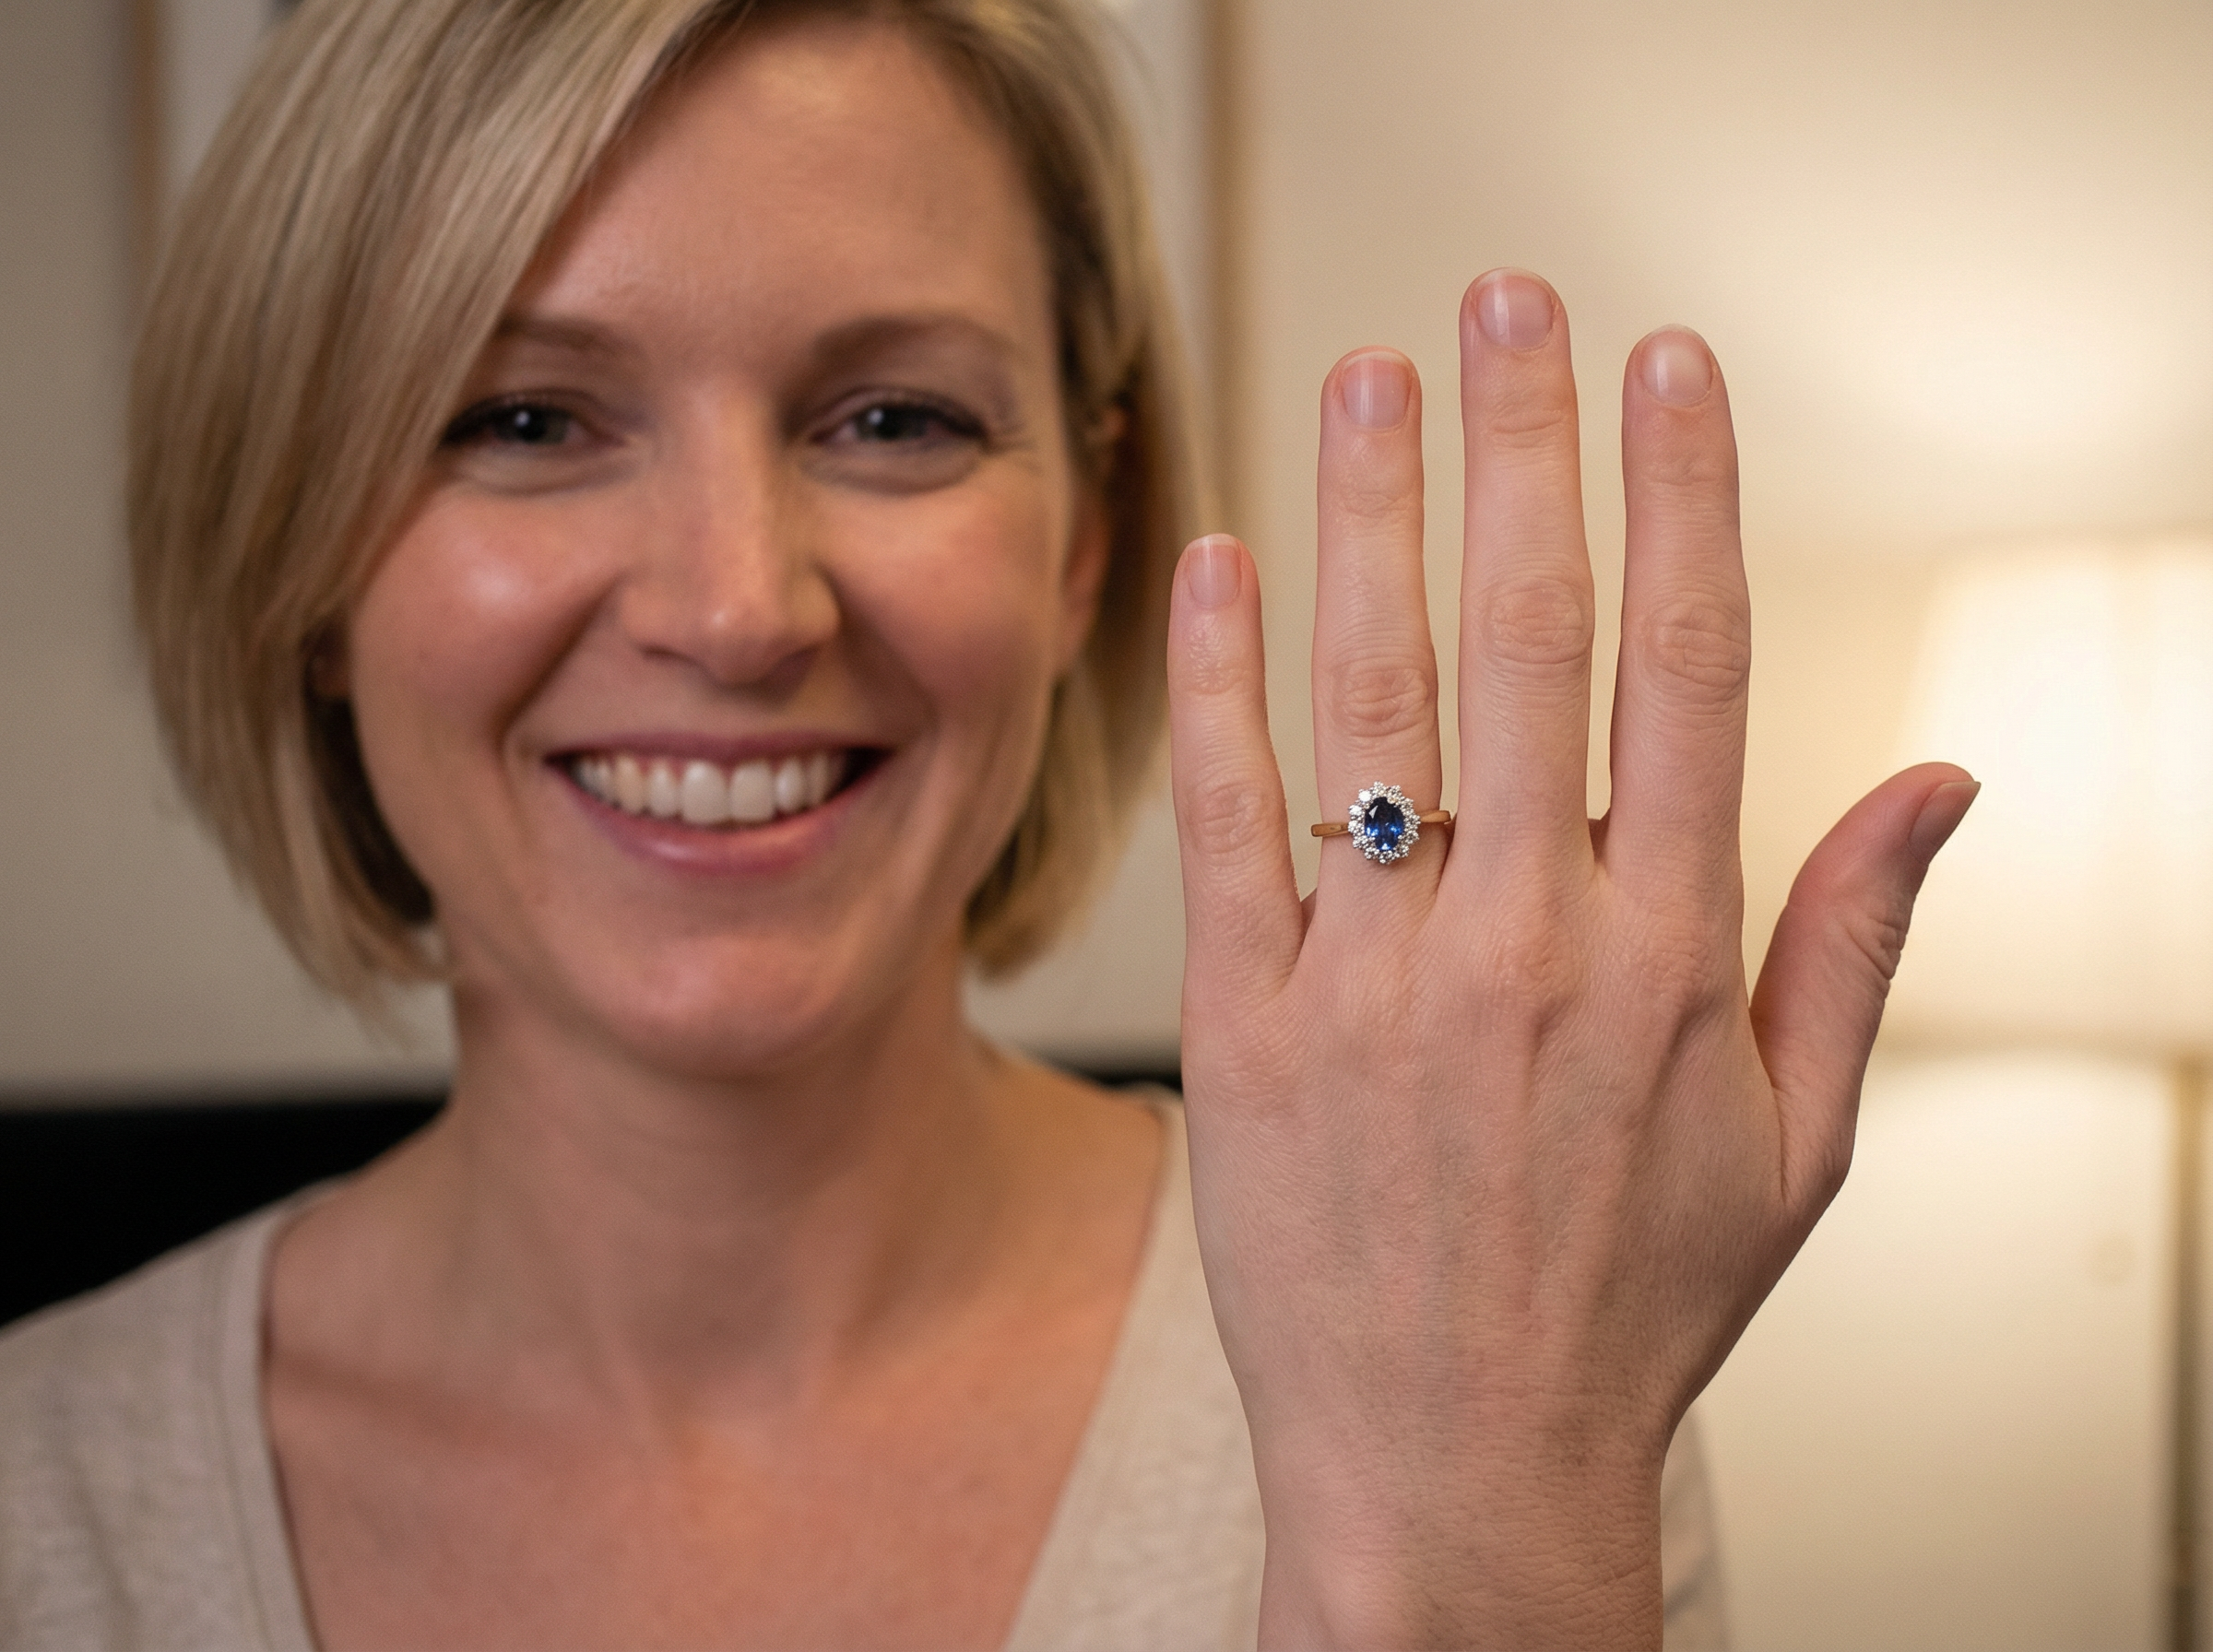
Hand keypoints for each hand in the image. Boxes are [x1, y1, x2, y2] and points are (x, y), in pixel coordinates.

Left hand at [1166, 269, 1975, 1649]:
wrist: (1452, 1472)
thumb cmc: (1626, 1310)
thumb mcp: (1792, 1149)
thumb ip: (1852, 947)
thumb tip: (1943, 782)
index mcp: (1669, 957)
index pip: (1687, 665)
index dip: (1679, 495)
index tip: (1667, 366)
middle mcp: (1523, 942)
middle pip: (1525, 638)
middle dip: (1521, 445)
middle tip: (1506, 299)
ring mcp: (1374, 979)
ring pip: (1369, 700)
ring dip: (1369, 516)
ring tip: (1366, 374)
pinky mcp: (1247, 1025)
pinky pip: (1224, 819)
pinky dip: (1218, 679)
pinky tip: (1216, 557)